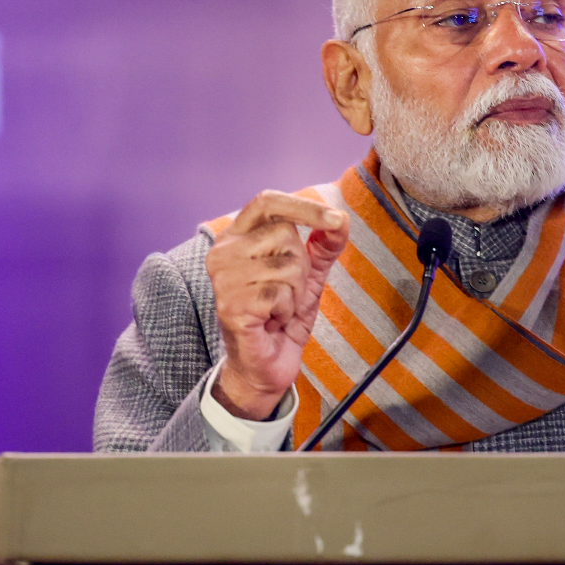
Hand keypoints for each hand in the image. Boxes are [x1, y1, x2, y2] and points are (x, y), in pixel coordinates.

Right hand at [205, 190, 348, 419]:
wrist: (266, 363)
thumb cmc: (282, 314)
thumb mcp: (309, 274)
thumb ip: (324, 244)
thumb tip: (342, 219)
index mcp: (237, 236)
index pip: (267, 202)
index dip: (304, 206)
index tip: (337, 219)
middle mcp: (222, 252)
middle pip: (285, 234)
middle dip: (301, 266)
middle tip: (287, 291)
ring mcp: (223, 279)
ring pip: (287, 265)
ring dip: (295, 292)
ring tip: (278, 308)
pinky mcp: (230, 305)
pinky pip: (281, 294)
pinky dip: (287, 311)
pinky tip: (273, 321)